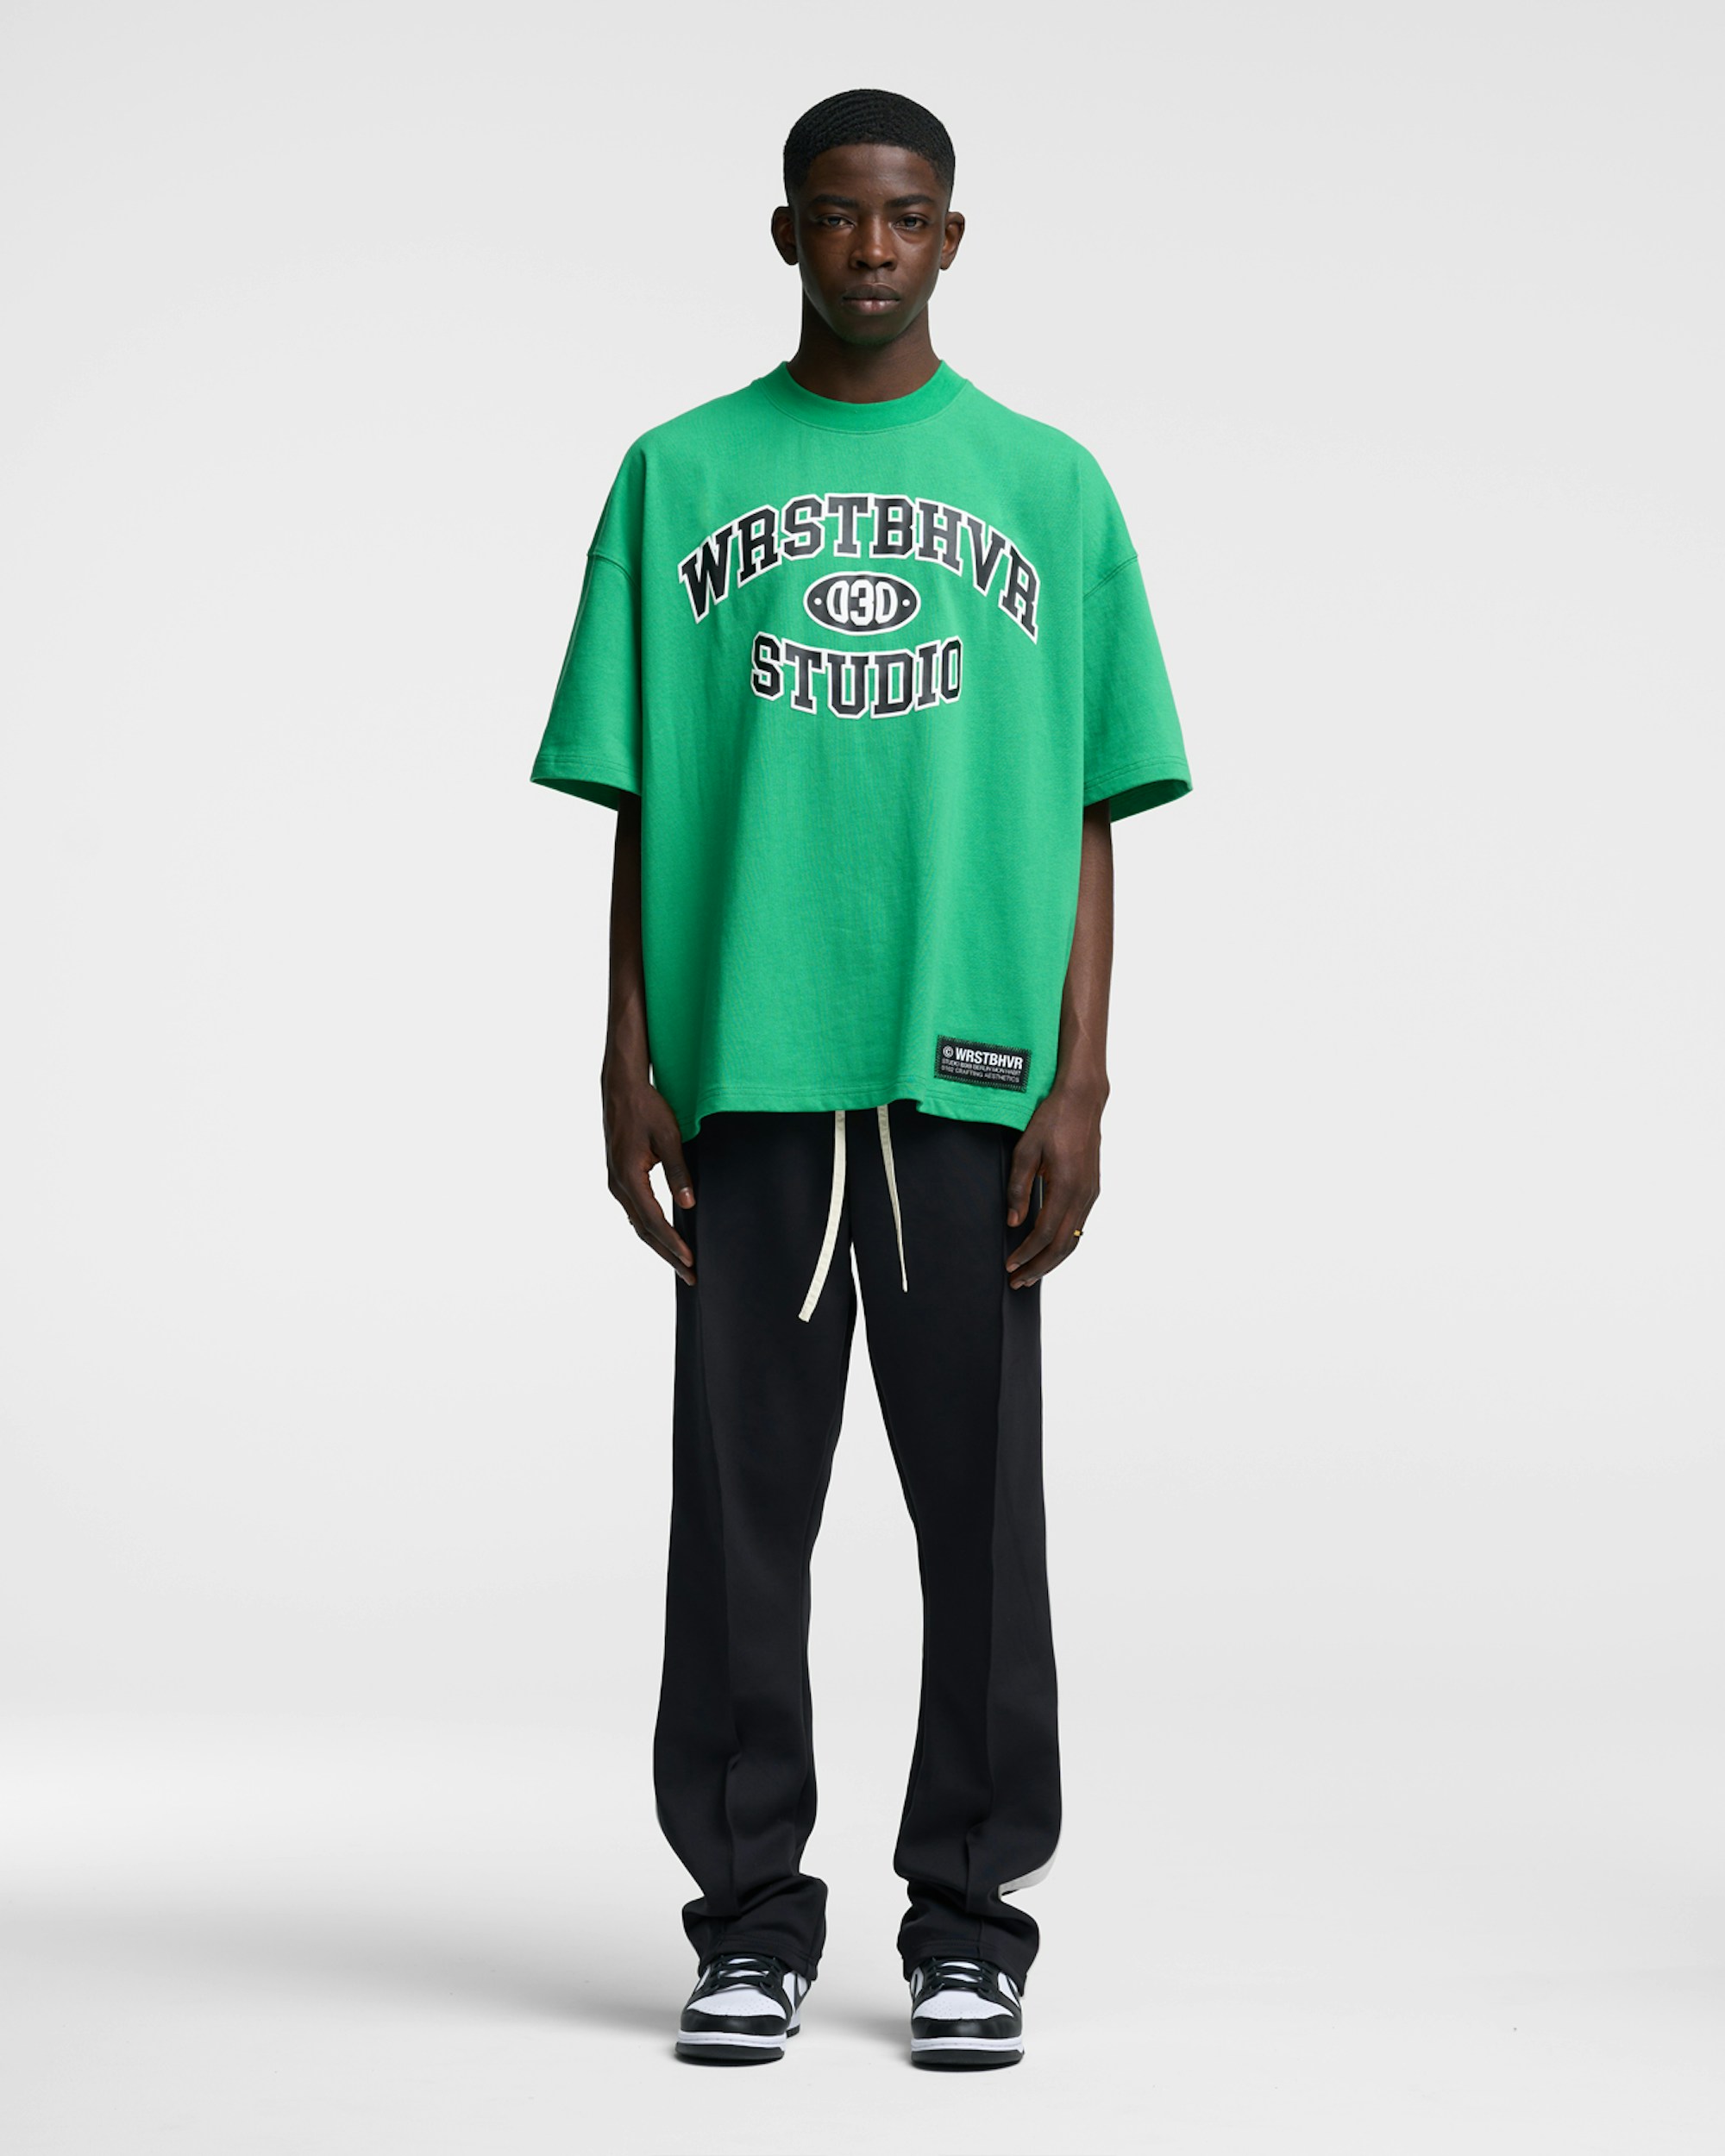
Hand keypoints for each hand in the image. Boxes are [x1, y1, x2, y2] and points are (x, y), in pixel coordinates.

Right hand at [602, 1067, 695, 1284]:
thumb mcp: (669, 1138)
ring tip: (681, 1264)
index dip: (673, 1243)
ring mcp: (616, 1183)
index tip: (690, 1260)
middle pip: (644, 1231)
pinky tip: (664, 1237)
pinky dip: (650, 1228)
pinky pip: (635, 1212)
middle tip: (690, 1276)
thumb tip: (688, 1204)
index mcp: (628, 1177)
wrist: (621, 1089)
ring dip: (659, 1245)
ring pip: (638, 1224)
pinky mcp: (619, 1178)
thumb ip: (679, 1172)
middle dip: (667, 1255)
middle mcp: (618, 1185)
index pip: (653, 1221)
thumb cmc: (647, 1109)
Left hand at [1005, 1080, 1103, 1287]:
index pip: (1044, 1233)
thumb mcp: (1026, 1150)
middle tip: (1018, 1281)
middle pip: (1062, 1246)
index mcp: (1066, 1186)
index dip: (1026, 1253)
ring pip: (1073, 1240)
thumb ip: (1018, 1188)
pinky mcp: (1092, 1189)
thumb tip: (1012, 1222)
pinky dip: (1062, 1243)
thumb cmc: (1052, 1120)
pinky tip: (1048, 1248)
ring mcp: (1091, 1193)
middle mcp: (1083, 1195)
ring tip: (1031, 1272)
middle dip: (1039, 1267)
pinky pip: (1078, 1226)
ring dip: (1051, 1260)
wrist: (1083, 1100)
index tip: (1009, 1264)